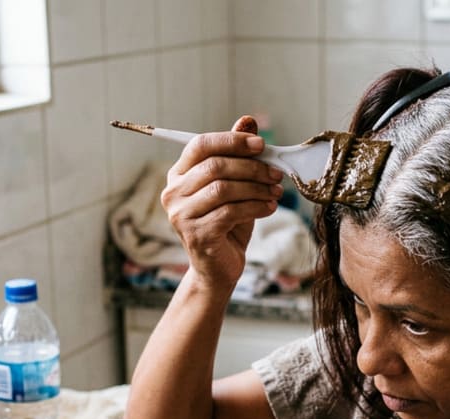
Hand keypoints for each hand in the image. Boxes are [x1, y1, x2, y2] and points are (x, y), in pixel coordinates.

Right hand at [160, 115, 282, 289]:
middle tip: (276, 173)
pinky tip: (269, 208)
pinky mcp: (196, 235)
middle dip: (252, 167)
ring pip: (223, 189)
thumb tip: (248, 120)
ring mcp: (181, 215)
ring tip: (276, 192)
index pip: (200, 145)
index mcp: (178, 174)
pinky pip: (230, 212)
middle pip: (215, 166)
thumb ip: (237, 155)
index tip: (261, 145)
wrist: (219, 268)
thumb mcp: (234, 186)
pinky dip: (255, 207)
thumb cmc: (227, 224)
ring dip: (256, 188)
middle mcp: (173, 193)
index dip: (232, 141)